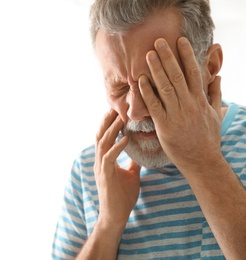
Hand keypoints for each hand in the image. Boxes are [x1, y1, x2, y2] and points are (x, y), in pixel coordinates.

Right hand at [94, 109, 140, 226]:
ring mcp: (101, 168)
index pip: (105, 137)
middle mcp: (100, 161)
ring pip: (102, 143)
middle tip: (115, 106)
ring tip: (120, 117)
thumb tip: (140, 153)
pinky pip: (109, 158)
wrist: (115, 216)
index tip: (118, 110)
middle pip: (100, 135)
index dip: (110, 123)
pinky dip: (117, 147)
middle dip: (107, 120)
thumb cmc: (122, 197)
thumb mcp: (131, 175)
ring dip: (111, 129)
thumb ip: (132, 163)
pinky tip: (125, 139)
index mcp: (105, 160)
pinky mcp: (105, 176)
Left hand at [138, 37, 221, 170]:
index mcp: (200, 100)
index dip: (186, 55)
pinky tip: (140, 80)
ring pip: (165, 88)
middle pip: (177, 76)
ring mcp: (176, 115)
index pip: (193, 72)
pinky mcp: (165, 126)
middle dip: (168, 57)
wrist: (201, 161)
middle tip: (159, 41)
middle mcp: (189, 104)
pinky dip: (147, 92)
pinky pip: (154, 106)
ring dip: (156, 70)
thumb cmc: (208, 138)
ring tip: (148, 55)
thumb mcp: (215, 114)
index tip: (180, 41)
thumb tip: (218, 77)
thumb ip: (215, 94)